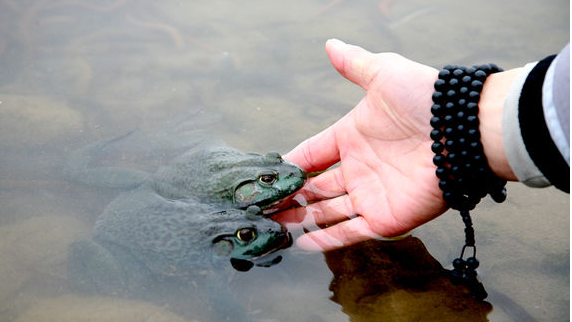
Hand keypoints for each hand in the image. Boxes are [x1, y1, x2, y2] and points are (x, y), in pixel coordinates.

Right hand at [274, 39, 444, 250]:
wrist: (463, 131)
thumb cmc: (424, 99)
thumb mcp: (382, 74)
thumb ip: (354, 64)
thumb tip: (330, 44)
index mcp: (352, 137)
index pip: (312, 153)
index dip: (291, 163)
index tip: (268, 171)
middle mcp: (358, 168)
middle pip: (315, 187)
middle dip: (290, 196)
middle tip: (264, 204)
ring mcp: (370, 195)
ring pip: (327, 212)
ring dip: (301, 219)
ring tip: (275, 226)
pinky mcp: (384, 218)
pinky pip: (350, 232)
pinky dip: (326, 240)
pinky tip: (301, 243)